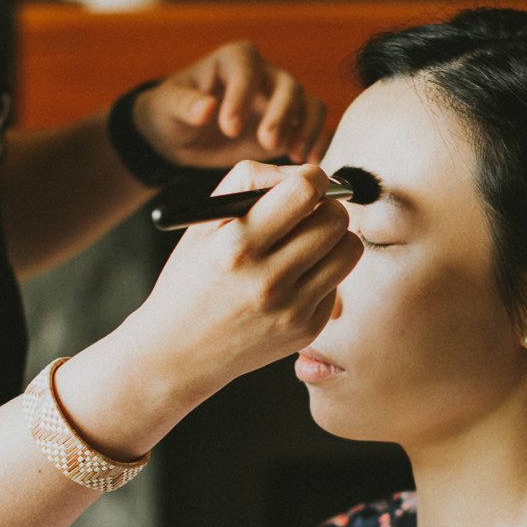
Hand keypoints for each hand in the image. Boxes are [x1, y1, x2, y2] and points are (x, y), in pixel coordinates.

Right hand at [117, 161, 362, 403]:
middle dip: (327, 207)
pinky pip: (338, 283)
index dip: (314, 177)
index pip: (304, 191)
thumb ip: (249, 182)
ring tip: (307, 243)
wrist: (178, 353)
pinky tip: (293, 281)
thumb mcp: (203, 222)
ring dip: (334, 238)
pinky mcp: (306, 330)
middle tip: (309, 214)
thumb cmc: (191, 277)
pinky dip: (322, 274)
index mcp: (236, 245)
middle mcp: (267, 279)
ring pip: (348, 250)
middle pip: (336, 219)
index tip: (308, 182)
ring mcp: (291, 309)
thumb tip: (303, 174)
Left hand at [133, 42, 329, 170]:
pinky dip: (317, 142)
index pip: (246, 71)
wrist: (181, 135)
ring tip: (294, 154)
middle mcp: (262, 74)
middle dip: (281, 114)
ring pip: (309, 103)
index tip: (229, 127)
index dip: (242, 97)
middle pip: (287, 85)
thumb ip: (186, 105)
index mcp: (232, 60)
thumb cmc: (172, 112)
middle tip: (267, 143)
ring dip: (307, 128)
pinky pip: (314, 126)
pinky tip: (308, 162)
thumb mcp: (168, 106)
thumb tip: (207, 108)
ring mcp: (278, 99)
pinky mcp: (288, 124)